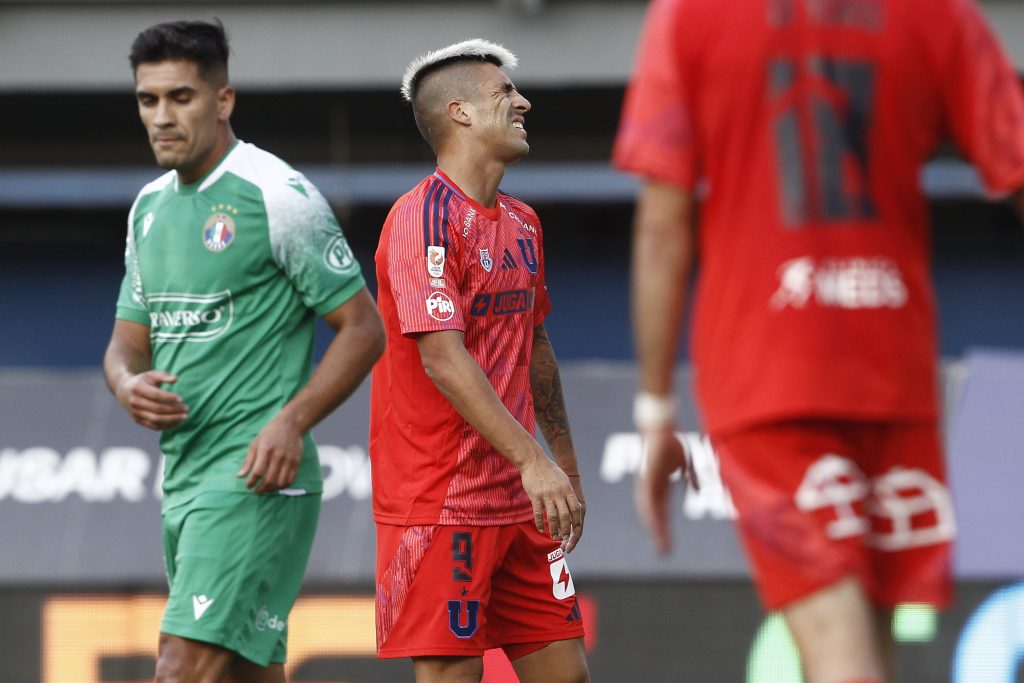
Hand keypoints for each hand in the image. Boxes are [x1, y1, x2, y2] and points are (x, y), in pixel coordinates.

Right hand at [115, 370, 187, 430]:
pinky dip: (167, 426)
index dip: (168, 398)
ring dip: (172, 419)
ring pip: (156, 419)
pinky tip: (178, 422)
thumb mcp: (151, 375)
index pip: (155, 395)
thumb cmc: (142, 381)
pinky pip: (154, 426)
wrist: (124, 391)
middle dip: (174, 410)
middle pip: (157, 408)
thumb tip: (176, 379)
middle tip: (186, 409)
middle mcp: (134, 402)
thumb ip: (163, 376)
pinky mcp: (138, 420)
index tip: (181, 398)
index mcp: (137, 388)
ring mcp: (135, 413)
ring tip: (184, 416)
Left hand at [237, 414, 302, 493]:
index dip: (251, 482)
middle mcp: (278, 456)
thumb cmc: (270, 433)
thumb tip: (240, 476)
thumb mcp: (256, 443)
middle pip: (269, 479)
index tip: (248, 486)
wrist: (291, 425)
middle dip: (260, 489)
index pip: (258, 471)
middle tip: (255, 491)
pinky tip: (276, 486)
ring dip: (271, 490)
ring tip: (265, 490)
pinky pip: (290, 480)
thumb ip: (248, 460)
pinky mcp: (297, 462)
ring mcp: (289, 460)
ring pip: (280, 482)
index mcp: (266, 450)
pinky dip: (283, 486)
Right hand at [519, 453, 583, 551]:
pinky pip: (538, 513)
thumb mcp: (563, 479)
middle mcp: (558, 493)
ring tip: (554, 536)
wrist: (534, 461)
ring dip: (554, 529)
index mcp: (567, 489)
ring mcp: (546, 495)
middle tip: (565, 537)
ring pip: (552, 517)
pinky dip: (540, 523)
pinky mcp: (535, 496)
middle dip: (566, 529)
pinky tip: (542, 529)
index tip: (576, 528)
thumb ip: (568, 492)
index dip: (576, 520)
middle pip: (565, 516)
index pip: (575, 508)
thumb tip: (574, 505)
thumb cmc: (549, 469)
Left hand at [635, 427, 697, 554]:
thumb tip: (699, 491)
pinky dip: (650, 513)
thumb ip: (692, 477)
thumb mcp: (686, 462)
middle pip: (654, 517)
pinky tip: (653, 525)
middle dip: (659, 535)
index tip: (668, 544)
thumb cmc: (670, 441)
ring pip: (649, 512)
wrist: (660, 426)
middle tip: (664, 553)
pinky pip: (647, 499)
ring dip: (655, 529)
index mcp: (659, 487)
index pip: (662, 513)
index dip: (664, 529)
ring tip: (661, 544)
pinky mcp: (646, 478)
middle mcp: (651, 489)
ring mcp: (647, 484)